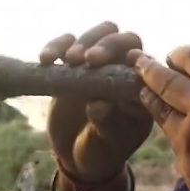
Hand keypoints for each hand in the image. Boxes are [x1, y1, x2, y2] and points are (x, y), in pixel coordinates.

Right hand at [43, 21, 152, 182]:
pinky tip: (45, 59)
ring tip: (68, 59)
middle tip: (87, 59)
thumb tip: (98, 104)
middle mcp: (124, 70)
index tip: (112, 66)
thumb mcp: (107, 143)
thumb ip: (107, 124)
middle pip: (124, 39)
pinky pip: (67, 44)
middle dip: (107, 44)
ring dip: (84, 40)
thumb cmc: (102, 151)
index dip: (130, 58)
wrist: (78, 157)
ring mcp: (99, 65)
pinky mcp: (73, 66)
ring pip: (99, 34)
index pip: (144, 61)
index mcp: (141, 87)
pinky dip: (56, 46)